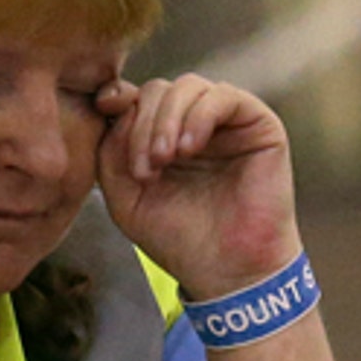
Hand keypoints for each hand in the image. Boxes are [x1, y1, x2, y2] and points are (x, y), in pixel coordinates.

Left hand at [96, 74, 302, 298]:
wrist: (227, 273)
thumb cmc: (180, 240)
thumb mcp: (125, 197)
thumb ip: (111, 150)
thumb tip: (116, 104)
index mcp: (163, 137)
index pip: (136, 98)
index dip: (117, 98)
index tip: (102, 108)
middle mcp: (194, 125)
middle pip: (158, 90)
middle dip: (141, 124)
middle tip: (143, 168)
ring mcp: (226, 123)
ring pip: (187, 87)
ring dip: (166, 120)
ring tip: (163, 161)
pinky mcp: (258, 124)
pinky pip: (224, 96)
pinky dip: (199, 116)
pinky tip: (189, 149)